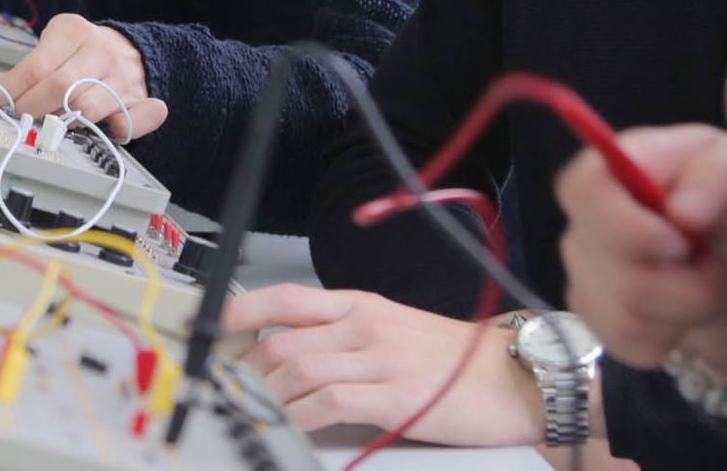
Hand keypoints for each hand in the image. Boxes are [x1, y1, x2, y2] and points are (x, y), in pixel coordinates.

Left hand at [0, 13, 166, 140]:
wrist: (133, 49)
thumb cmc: (83, 52)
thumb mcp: (50, 49)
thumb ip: (18, 72)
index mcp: (74, 32)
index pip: (36, 68)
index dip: (11, 92)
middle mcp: (102, 52)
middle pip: (61, 88)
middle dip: (34, 109)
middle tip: (25, 117)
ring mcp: (125, 77)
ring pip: (90, 108)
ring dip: (67, 124)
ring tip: (58, 122)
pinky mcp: (143, 100)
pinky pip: (139, 118)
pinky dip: (125, 128)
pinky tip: (110, 129)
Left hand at [223, 284, 544, 446]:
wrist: (515, 377)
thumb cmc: (458, 361)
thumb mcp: (399, 332)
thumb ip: (351, 339)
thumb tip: (298, 359)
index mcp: (365, 306)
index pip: (289, 298)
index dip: (242, 310)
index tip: (211, 327)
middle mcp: (367, 326)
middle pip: (283, 340)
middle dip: (247, 370)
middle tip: (228, 392)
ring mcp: (380, 359)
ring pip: (298, 371)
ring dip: (265, 397)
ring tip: (251, 415)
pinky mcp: (393, 396)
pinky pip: (328, 404)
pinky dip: (299, 417)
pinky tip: (289, 429)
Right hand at [557, 126, 726, 397]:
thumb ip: (716, 177)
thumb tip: (684, 213)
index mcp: (615, 163)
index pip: (583, 189)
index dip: (626, 225)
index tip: (680, 243)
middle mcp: (585, 213)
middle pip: (607, 264)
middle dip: (677, 281)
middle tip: (715, 267)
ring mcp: (581, 264)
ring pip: (621, 312)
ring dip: (682, 310)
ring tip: (706, 282)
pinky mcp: (590, 309)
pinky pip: (624, 339)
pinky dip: (668, 333)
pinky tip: (683, 307)